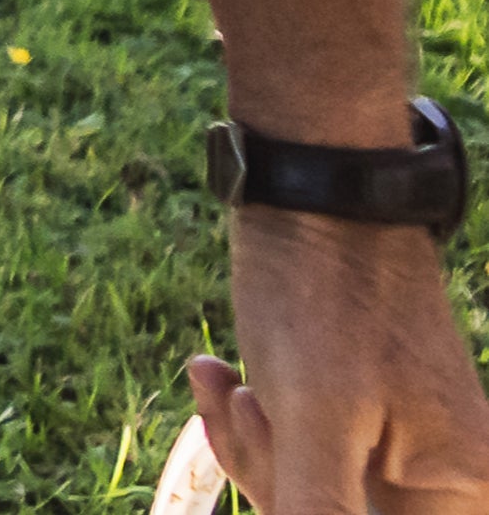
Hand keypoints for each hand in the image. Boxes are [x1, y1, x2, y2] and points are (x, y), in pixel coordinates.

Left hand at [183, 214, 488, 506]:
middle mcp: (446, 484)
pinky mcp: (349, 429)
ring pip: (302, 497)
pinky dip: (248, 426)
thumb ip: (317, 512)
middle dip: (273, 477)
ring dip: (251, 446)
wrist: (310, 200)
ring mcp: (394, 458)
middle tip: (256, 404)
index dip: (319, 510)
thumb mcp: (314, 420)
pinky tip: (220, 373)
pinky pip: (290, 460)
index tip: (299, 460)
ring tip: (238, 380)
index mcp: (466, 493)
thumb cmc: (325, 300)